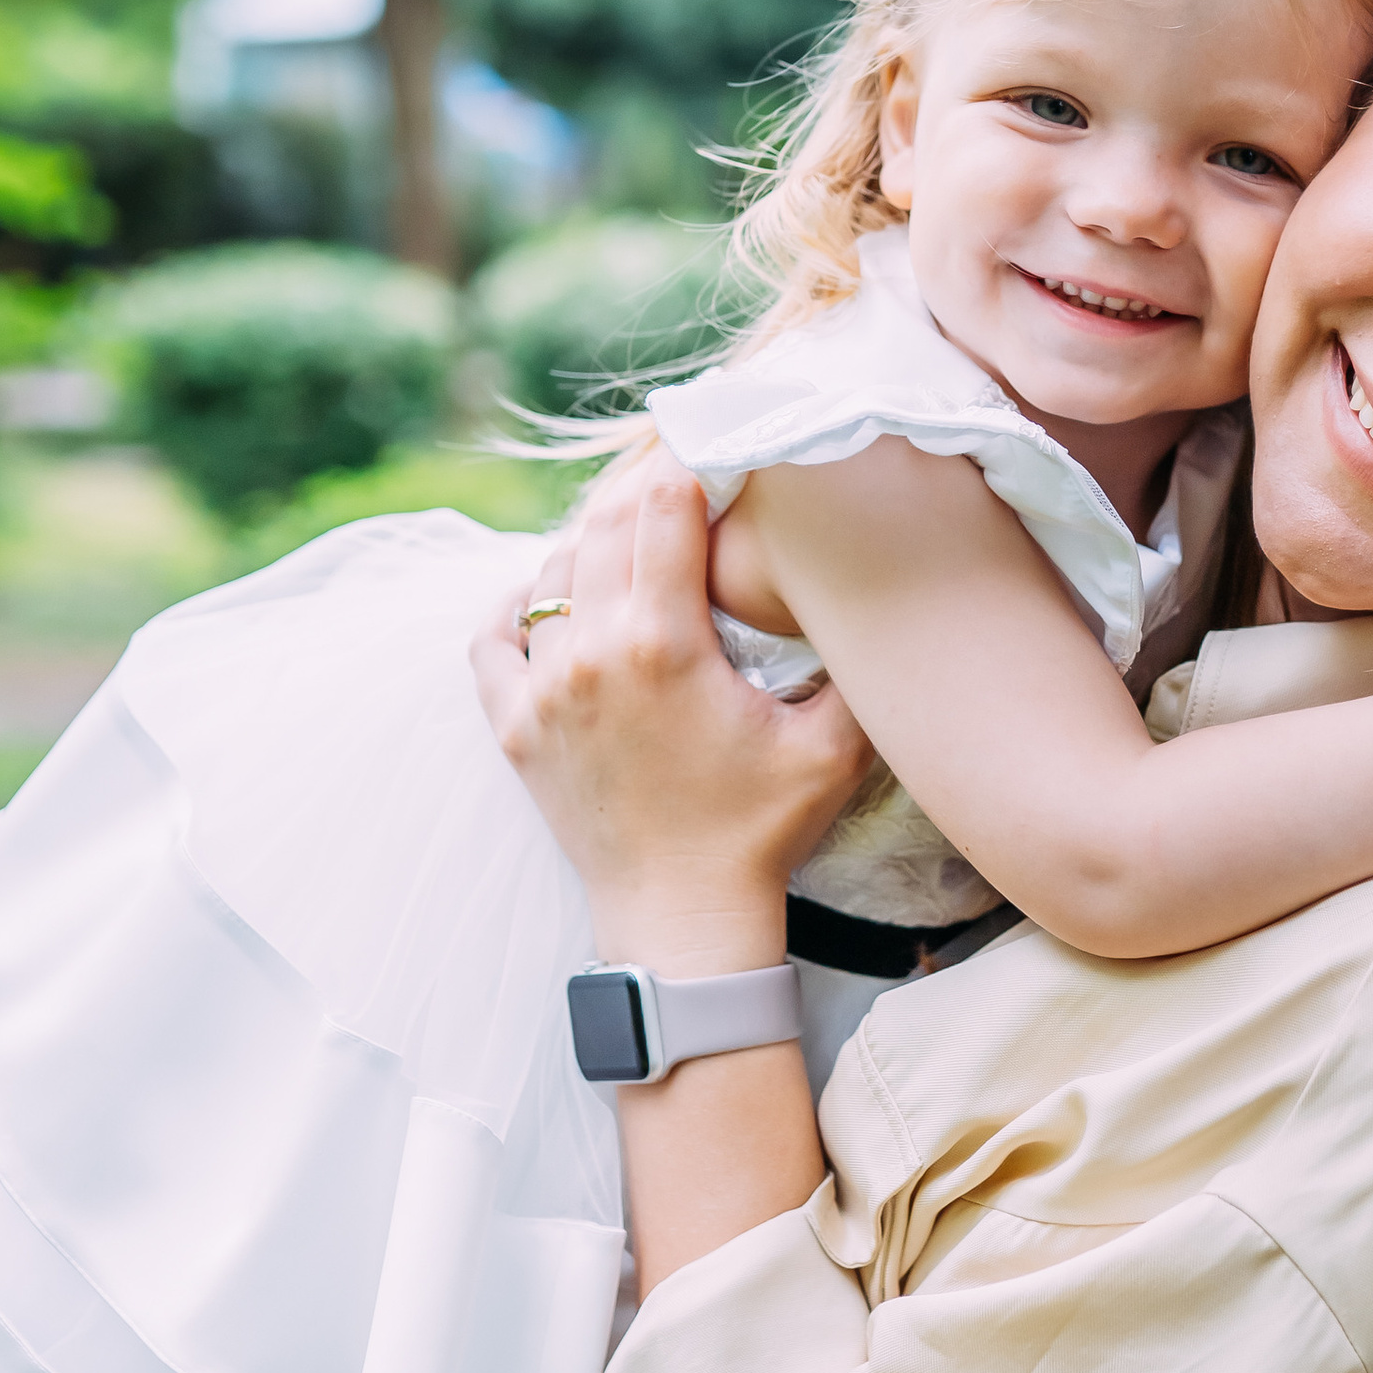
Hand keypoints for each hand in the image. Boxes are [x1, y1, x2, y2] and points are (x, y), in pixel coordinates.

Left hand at [473, 460, 873, 966]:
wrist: (682, 920)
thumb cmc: (760, 832)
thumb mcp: (833, 745)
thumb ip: (855, 662)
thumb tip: (882, 590)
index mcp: (662, 643)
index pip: (662, 509)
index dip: (691, 467)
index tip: (714, 452)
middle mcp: (589, 654)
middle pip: (603, 526)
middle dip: (642, 494)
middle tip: (678, 486)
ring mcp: (540, 691)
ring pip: (550, 573)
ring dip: (591, 549)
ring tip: (633, 549)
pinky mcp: (514, 727)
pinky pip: (491, 637)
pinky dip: (518, 605)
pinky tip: (550, 599)